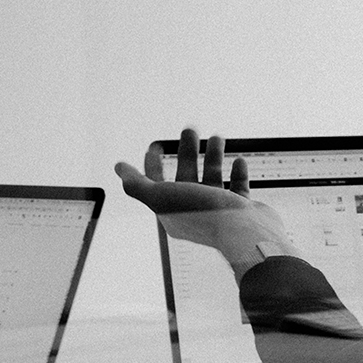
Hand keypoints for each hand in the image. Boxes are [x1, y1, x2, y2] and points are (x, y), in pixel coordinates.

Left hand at [115, 128, 297, 280]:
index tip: (155, 144)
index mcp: (173, 212)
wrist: (243, 232)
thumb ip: (137, 184)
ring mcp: (220, 212)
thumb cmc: (202, 214)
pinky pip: (238, 189)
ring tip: (217, 137)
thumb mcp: (160, 197)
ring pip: (213, 179)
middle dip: (186, 152)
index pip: (156, 185)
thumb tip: (118, 168)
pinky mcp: (242, 211)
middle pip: (186, 176)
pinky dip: (238, 173)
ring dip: (213, 157)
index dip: (152, 164)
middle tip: (190, 129)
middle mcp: (195, 212)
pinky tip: (239, 161)